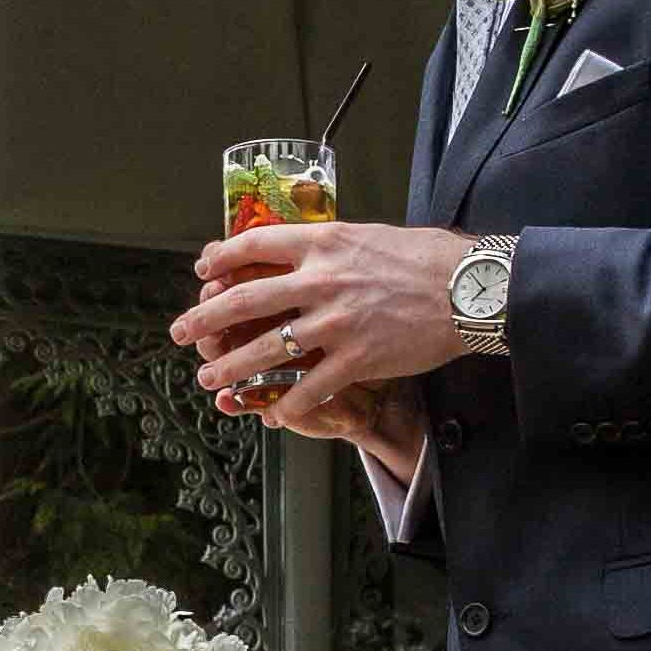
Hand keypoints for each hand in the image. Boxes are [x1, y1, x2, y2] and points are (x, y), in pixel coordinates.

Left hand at [176, 219, 470, 433]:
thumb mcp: (367, 236)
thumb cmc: (424, 259)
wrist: (469, 288)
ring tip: (208, 377)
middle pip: (244, 300)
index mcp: (323, 243)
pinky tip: (272, 414)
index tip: (204, 270)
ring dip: (230, 367)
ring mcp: (336, 322)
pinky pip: (309, 388)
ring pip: (265, 349)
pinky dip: (286, 405)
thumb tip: (294, 250)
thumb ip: (327, 246)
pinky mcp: (357, 358)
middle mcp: (321, 280)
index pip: (254, 245)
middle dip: (203, 319)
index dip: (220, 259)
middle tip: (180, 332)